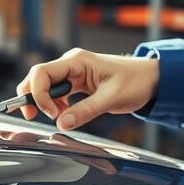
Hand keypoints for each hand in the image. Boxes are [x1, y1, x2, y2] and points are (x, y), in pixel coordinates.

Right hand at [16, 48, 159, 130]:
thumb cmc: (136, 81)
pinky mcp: (77, 83)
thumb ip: (86, 110)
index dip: (38, 94)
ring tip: (58, 117)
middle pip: (37, 78)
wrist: (151, 79)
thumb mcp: (112, 98)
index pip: (41, 72)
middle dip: (32, 98)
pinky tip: (65, 114)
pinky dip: (54, 105)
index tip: (50, 113)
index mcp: (77, 61)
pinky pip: (56, 93)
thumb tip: (61, 123)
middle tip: (34, 118)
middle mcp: (71, 64)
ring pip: (44, 87)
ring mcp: (73, 73)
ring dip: (44, 103)